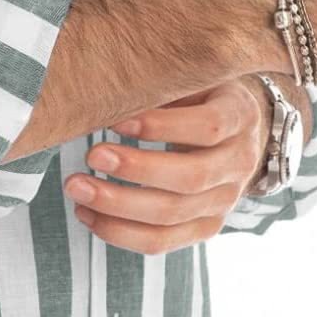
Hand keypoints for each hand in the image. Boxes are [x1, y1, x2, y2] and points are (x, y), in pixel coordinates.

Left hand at [62, 78, 269, 254]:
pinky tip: (87, 214)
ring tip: (76, 187)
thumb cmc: (202, 94)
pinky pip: (161, 242)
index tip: (117, 120)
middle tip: (91, 156)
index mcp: (240, 117)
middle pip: (189, 178)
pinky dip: (119, 232)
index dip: (161, 126)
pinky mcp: (205, 227)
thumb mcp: (197, 75)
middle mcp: (239, 164)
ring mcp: (224, 201)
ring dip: (117, 206)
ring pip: (170, 216)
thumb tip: (109, 83)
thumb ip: (166, 82)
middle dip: (135, 170)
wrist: (239, 130)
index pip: (207, 128)